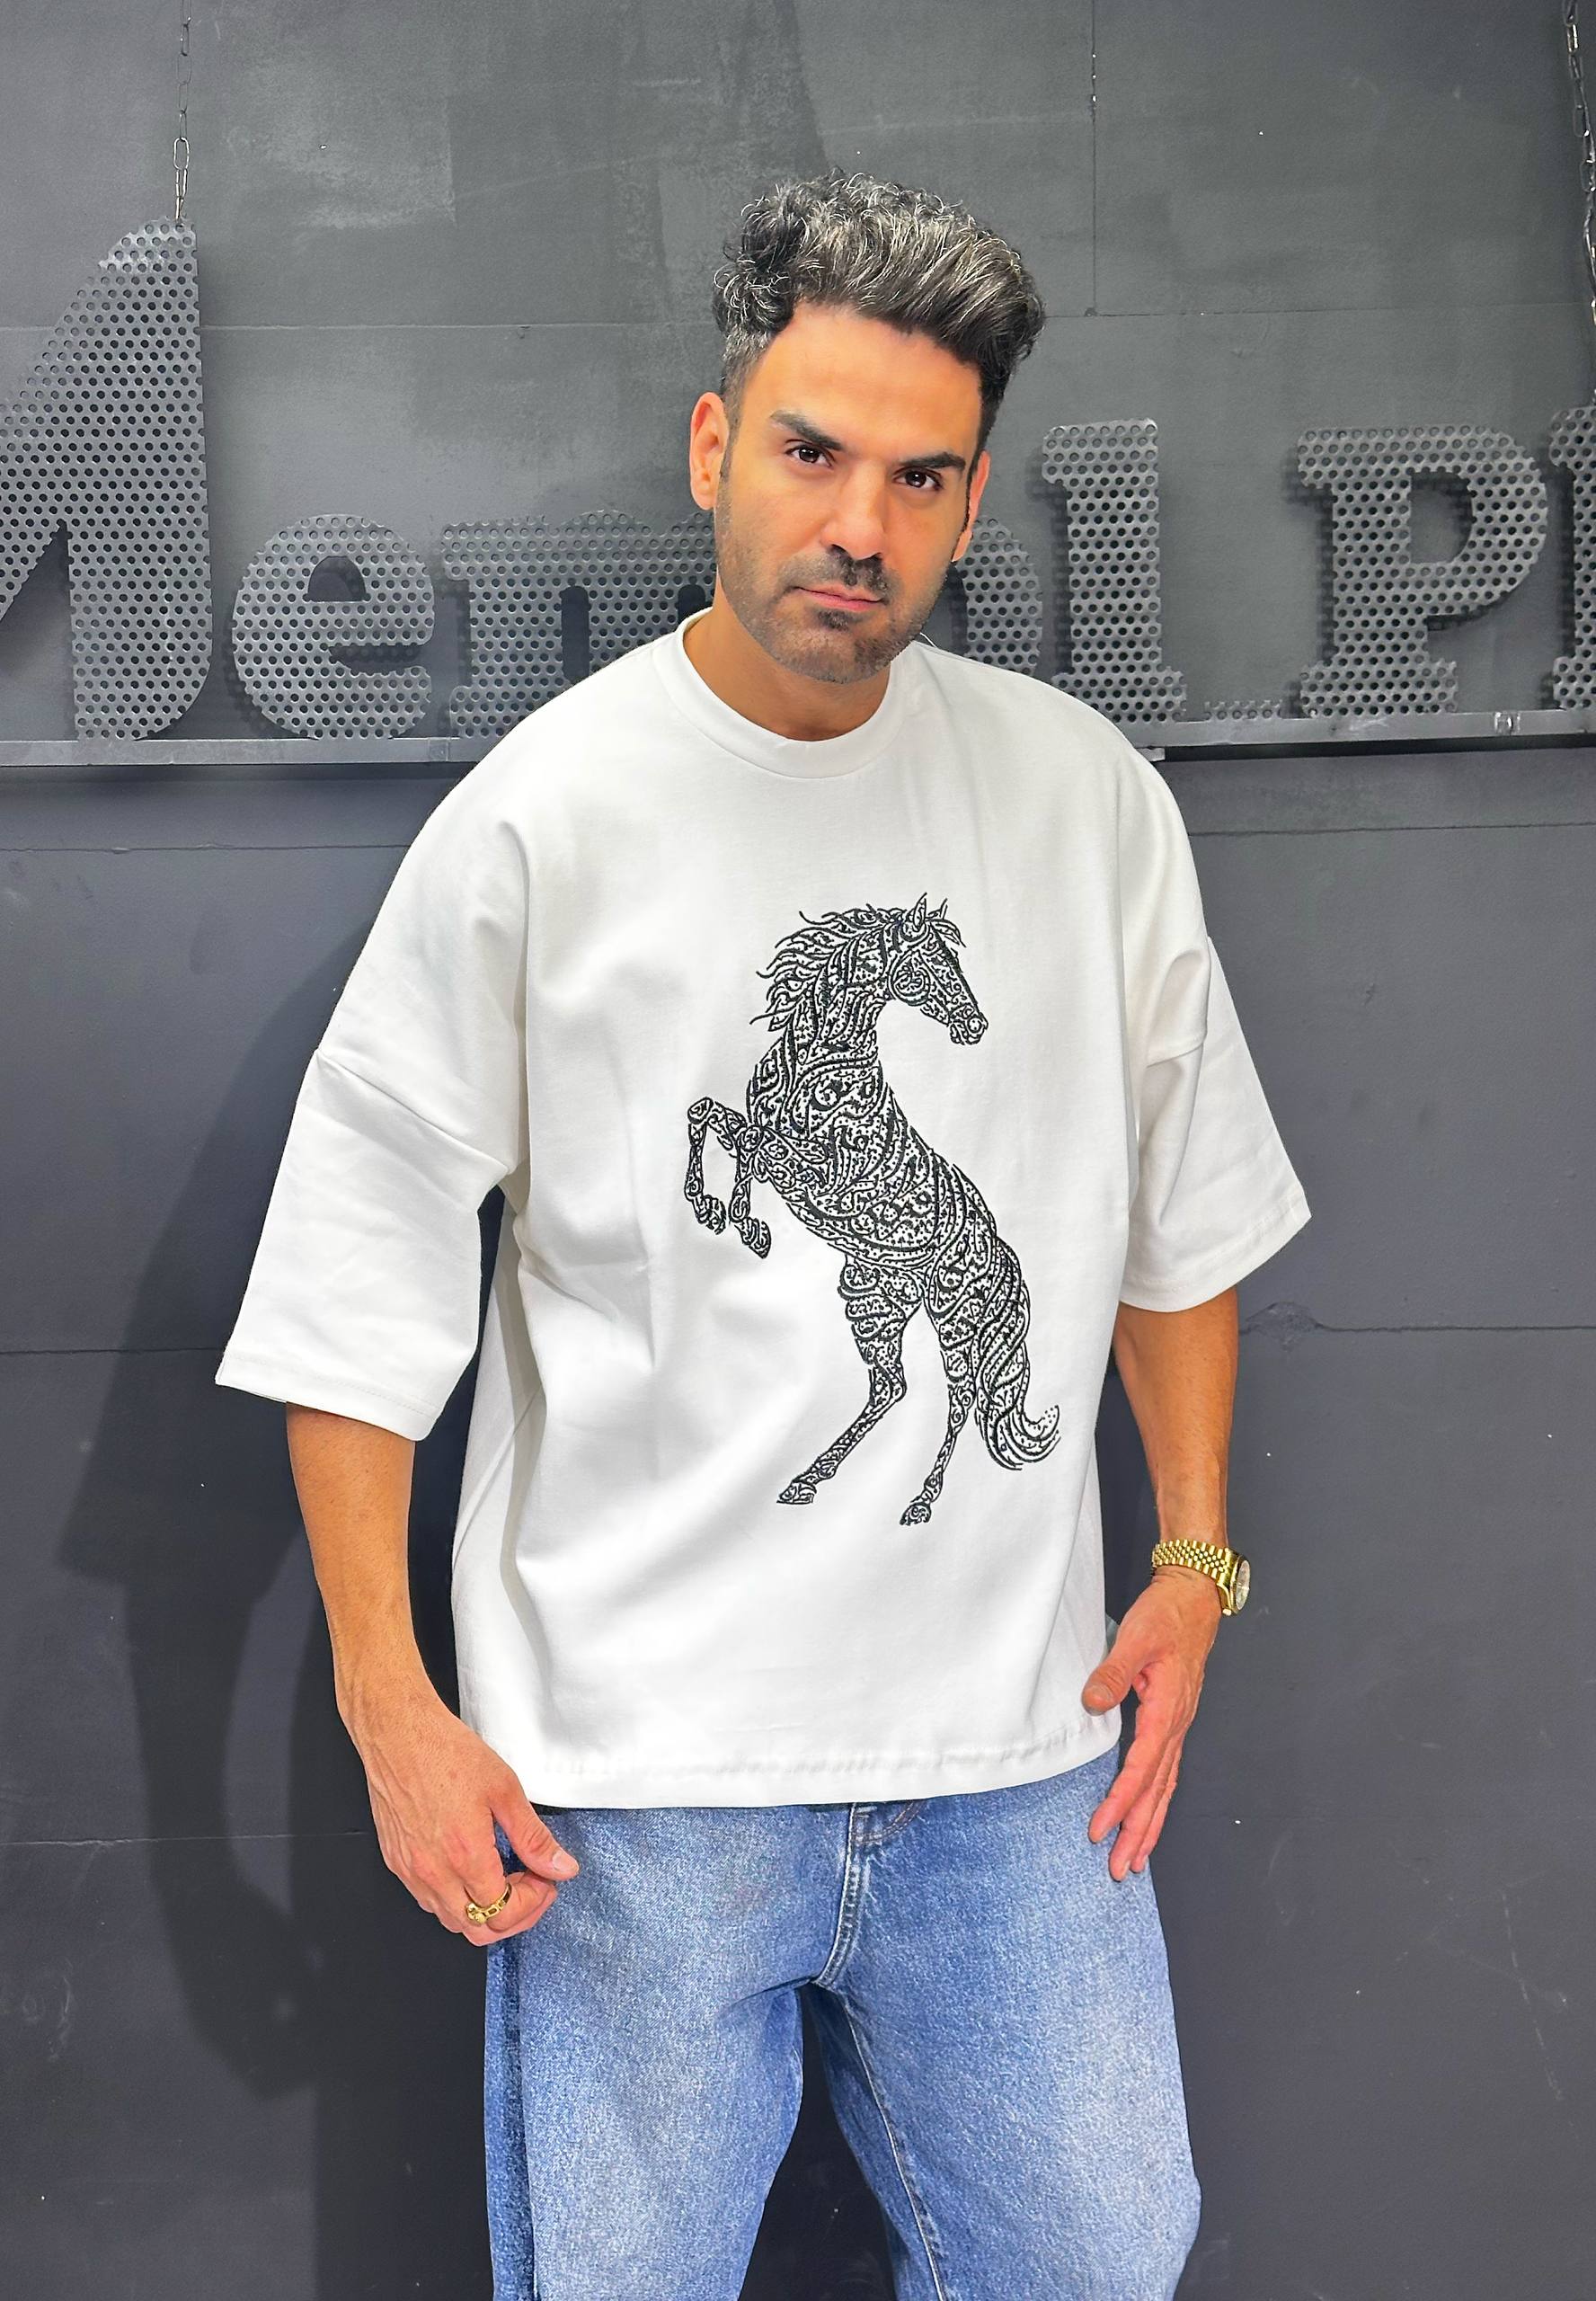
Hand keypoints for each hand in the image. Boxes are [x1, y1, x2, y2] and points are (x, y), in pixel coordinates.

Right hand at [344, 1680, 579, 1945]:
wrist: (398, 1734)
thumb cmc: (445, 1752)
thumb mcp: (504, 1789)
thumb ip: (534, 1837)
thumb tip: (561, 1867)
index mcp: (465, 1855)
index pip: (505, 1912)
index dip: (534, 1902)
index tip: (546, 1878)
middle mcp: (434, 1871)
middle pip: (478, 1930)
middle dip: (514, 1916)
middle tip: (532, 1887)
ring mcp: (411, 1871)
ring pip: (452, 1921)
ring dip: (484, 1911)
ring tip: (504, 1877)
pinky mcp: (397, 1863)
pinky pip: (428, 1901)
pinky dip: (456, 1899)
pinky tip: (471, 1871)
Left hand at [1079, 1566, 1221, 1879]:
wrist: (1193, 1599)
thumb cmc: (1166, 1617)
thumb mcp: (1136, 1637)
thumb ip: (1113, 1671)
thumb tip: (1092, 1701)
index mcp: (1167, 1712)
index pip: (1142, 1769)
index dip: (1121, 1802)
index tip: (1101, 1830)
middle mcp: (1175, 1726)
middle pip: (1157, 1791)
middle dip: (1139, 1832)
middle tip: (1121, 1869)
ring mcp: (1177, 1725)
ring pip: (1164, 1786)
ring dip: (1149, 1823)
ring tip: (1135, 1858)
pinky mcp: (1173, 1720)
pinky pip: (1166, 1771)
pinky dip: (1156, 1799)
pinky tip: (1148, 1815)